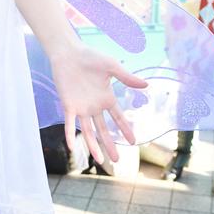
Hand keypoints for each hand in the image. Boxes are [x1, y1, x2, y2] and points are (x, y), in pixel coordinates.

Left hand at [50, 44, 147, 163]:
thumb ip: (127, 77)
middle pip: (103, 130)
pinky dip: (70, 135)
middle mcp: (94, 106)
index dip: (125, 129)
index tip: (133, 142)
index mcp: (106, 98)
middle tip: (118, 161)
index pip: (118, 118)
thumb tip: (146, 85)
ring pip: (88, 132)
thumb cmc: (90, 57)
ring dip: (94, 146)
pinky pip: (69, 124)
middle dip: (110, 145)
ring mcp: (81, 108)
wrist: (69, 53)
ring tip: (101, 160)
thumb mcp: (112, 67)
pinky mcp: (68, 106)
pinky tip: (72, 147)